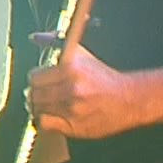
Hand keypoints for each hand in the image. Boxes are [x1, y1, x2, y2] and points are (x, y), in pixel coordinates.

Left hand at [26, 40, 144, 139]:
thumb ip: (56, 42)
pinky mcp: (75, 126)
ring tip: (47, 105)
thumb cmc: (103, 78)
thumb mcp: (82, 55)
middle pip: (34, 94)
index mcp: (71, 68)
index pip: (35, 77)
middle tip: (41, 95)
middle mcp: (71, 88)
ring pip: (38, 109)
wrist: (128, 99)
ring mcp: (73, 108)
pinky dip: (45, 120)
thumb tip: (36, 37)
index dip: (35, 79)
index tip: (39, 81)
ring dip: (39, 107)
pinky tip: (52, 116)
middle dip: (34, 94)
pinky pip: (45, 124)